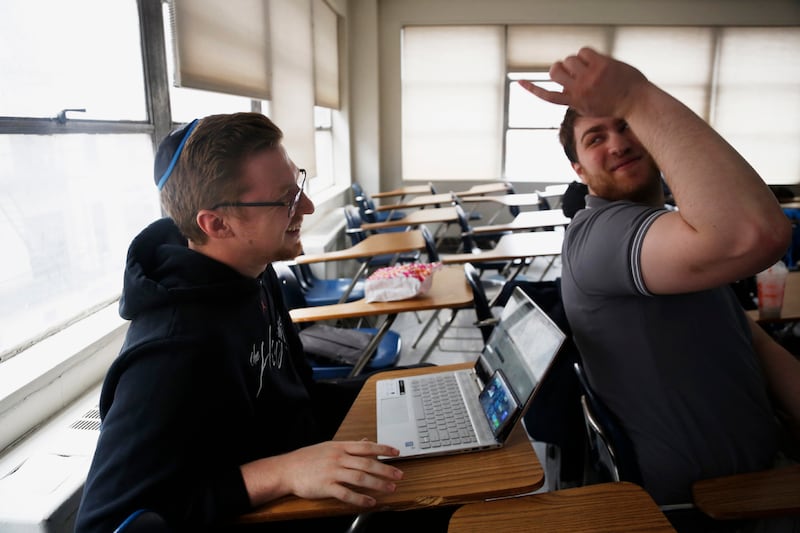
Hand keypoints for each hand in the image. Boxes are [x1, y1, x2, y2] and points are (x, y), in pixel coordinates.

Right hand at [242, 440, 402, 507]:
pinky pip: (346, 493)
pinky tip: (370, 502)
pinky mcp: (326, 487)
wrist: (287, 469)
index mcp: (340, 447)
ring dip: (377, 483)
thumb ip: (349, 446)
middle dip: (386, 469)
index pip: (367, 446)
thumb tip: (366, 441)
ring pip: (360, 477)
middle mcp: (338, 458)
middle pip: (367, 463)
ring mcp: (332, 472)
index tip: (397, 452)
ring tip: (389, 488)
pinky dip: (360, 498)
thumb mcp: (329, 447)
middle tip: (399, 474)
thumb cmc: (308, 458)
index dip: (383, 449)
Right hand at [518, 47, 648, 118]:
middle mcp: (579, 90)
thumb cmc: (614, 104)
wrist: (636, 101)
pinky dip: (588, 54)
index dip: (532, 89)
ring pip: (569, 59)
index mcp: (574, 102)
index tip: (519, 82)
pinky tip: (597, 62)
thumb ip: (574, 97)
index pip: (547, 96)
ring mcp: (589, 77)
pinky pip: (583, 51)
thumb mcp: (589, 107)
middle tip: (571, 70)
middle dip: (560, 67)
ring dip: (576, 60)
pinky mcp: (600, 66)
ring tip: (589, 68)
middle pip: (554, 71)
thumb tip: (563, 81)